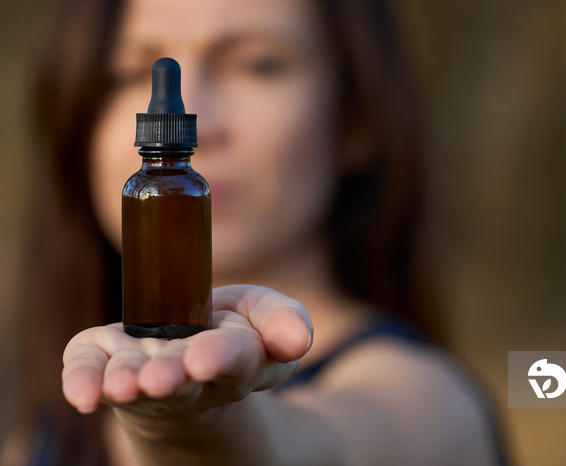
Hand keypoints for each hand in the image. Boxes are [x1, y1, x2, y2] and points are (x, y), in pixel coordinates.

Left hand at [62, 285, 312, 417]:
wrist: (187, 360)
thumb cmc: (230, 333)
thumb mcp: (265, 315)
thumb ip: (283, 322)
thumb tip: (298, 339)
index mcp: (235, 361)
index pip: (231, 360)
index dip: (219, 359)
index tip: (204, 360)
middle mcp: (187, 377)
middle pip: (180, 381)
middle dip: (170, 379)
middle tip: (160, 379)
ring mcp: (143, 371)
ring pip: (134, 381)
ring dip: (126, 382)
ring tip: (121, 385)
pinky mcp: (105, 362)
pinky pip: (89, 372)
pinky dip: (82, 380)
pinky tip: (80, 393)